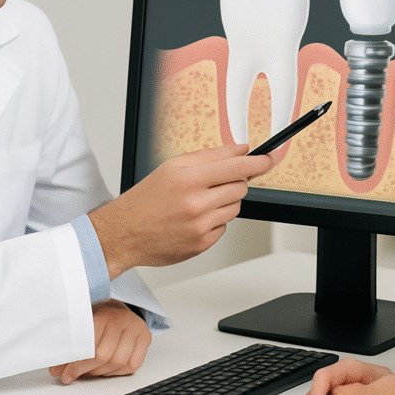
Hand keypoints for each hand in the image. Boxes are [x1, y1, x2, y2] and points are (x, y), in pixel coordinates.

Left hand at [49, 300, 151, 383]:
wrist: (116, 307)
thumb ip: (68, 347)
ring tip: (91, 369)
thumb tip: (57, 371)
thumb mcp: (80, 325)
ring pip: (118, 362)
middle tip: (74, 374)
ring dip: (101, 372)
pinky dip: (118, 372)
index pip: (90, 344)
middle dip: (86, 370)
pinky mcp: (146, 338)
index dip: (76, 364)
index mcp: (104, 313)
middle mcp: (123, 319)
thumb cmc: (97, 317)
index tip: (66, 374)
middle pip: (104, 355)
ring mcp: (137, 328)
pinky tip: (108, 367)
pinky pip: (132, 365)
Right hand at [89, 145, 272, 278]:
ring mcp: (200, 227)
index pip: (236, 167)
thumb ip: (210, 156)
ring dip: (224, 202)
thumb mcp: (173, 167)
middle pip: (241, 187)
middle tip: (214, 183)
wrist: (125, 233)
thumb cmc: (146, 199)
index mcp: (188, 179)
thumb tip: (240, 150)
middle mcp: (196, 204)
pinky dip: (215, 221)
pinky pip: (224, 228)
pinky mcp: (202, 245)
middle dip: (234, 182)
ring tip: (199, 202)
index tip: (269, 159)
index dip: (258, 162)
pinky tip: (194, 219)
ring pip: (235, 207)